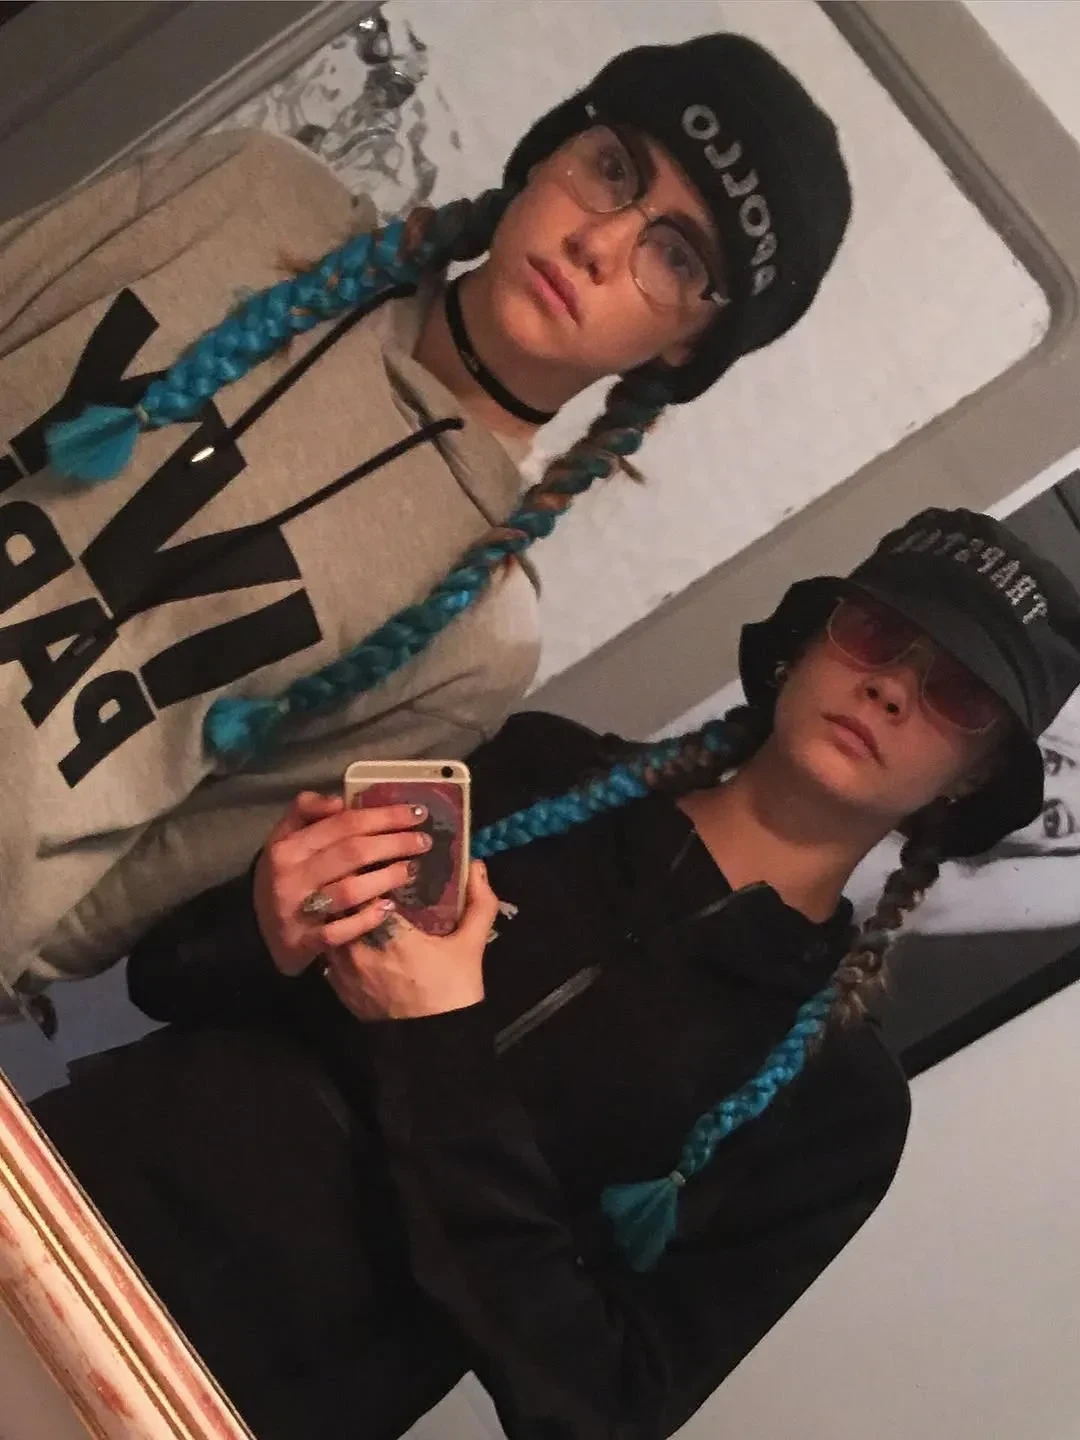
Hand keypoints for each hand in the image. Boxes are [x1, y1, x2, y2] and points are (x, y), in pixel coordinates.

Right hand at [253, 791, 433, 975]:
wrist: (256, 931)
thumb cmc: (284, 876)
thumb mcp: (285, 839)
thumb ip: (306, 812)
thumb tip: (338, 800)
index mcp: (288, 846)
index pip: (344, 823)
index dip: (384, 816)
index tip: (416, 813)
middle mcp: (291, 876)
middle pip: (352, 853)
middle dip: (394, 844)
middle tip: (423, 842)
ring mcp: (297, 911)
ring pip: (349, 891)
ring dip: (386, 878)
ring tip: (410, 870)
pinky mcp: (304, 942)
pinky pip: (340, 931)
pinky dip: (367, 919)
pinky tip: (389, 909)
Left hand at [324, 862, 498, 1020]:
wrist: (430, 1046)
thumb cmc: (452, 991)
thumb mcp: (472, 945)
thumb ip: (479, 902)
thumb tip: (476, 866)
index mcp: (389, 930)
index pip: (368, 881)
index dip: (376, 865)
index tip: (388, 857)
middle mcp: (357, 944)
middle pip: (345, 899)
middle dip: (357, 883)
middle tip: (373, 873)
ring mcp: (342, 967)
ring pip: (333, 923)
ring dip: (346, 909)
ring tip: (363, 900)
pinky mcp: (337, 985)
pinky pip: (331, 948)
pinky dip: (341, 935)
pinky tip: (358, 932)